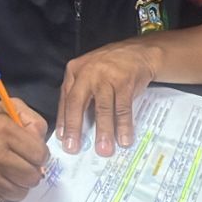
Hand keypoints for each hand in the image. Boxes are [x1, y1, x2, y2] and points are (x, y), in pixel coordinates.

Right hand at [0, 100, 48, 201]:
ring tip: (12, 170)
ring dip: (20, 182)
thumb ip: (33, 122)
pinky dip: (6, 190)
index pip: (39, 154)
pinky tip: (0, 177)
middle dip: (33, 170)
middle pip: (32, 177)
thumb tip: (42, 147)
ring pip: (20, 192)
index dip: (41, 154)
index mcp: (2, 130)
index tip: (34, 151)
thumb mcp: (10, 108)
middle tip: (25, 162)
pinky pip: (4, 199)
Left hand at [56, 40, 160, 157]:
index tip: (62, 139)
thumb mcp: (89, 74)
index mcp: (75, 72)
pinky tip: (123, 139)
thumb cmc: (110, 67)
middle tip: (73, 148)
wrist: (139, 52)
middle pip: (78, 103)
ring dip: (103, 131)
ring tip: (103, 150)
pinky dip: (123, 125)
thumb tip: (73, 127)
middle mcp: (88, 73)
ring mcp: (107, 76)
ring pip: (102, 107)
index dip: (63, 121)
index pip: (65, 99)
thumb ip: (80, 94)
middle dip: (75, 127)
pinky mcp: (125, 81)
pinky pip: (123, 107)